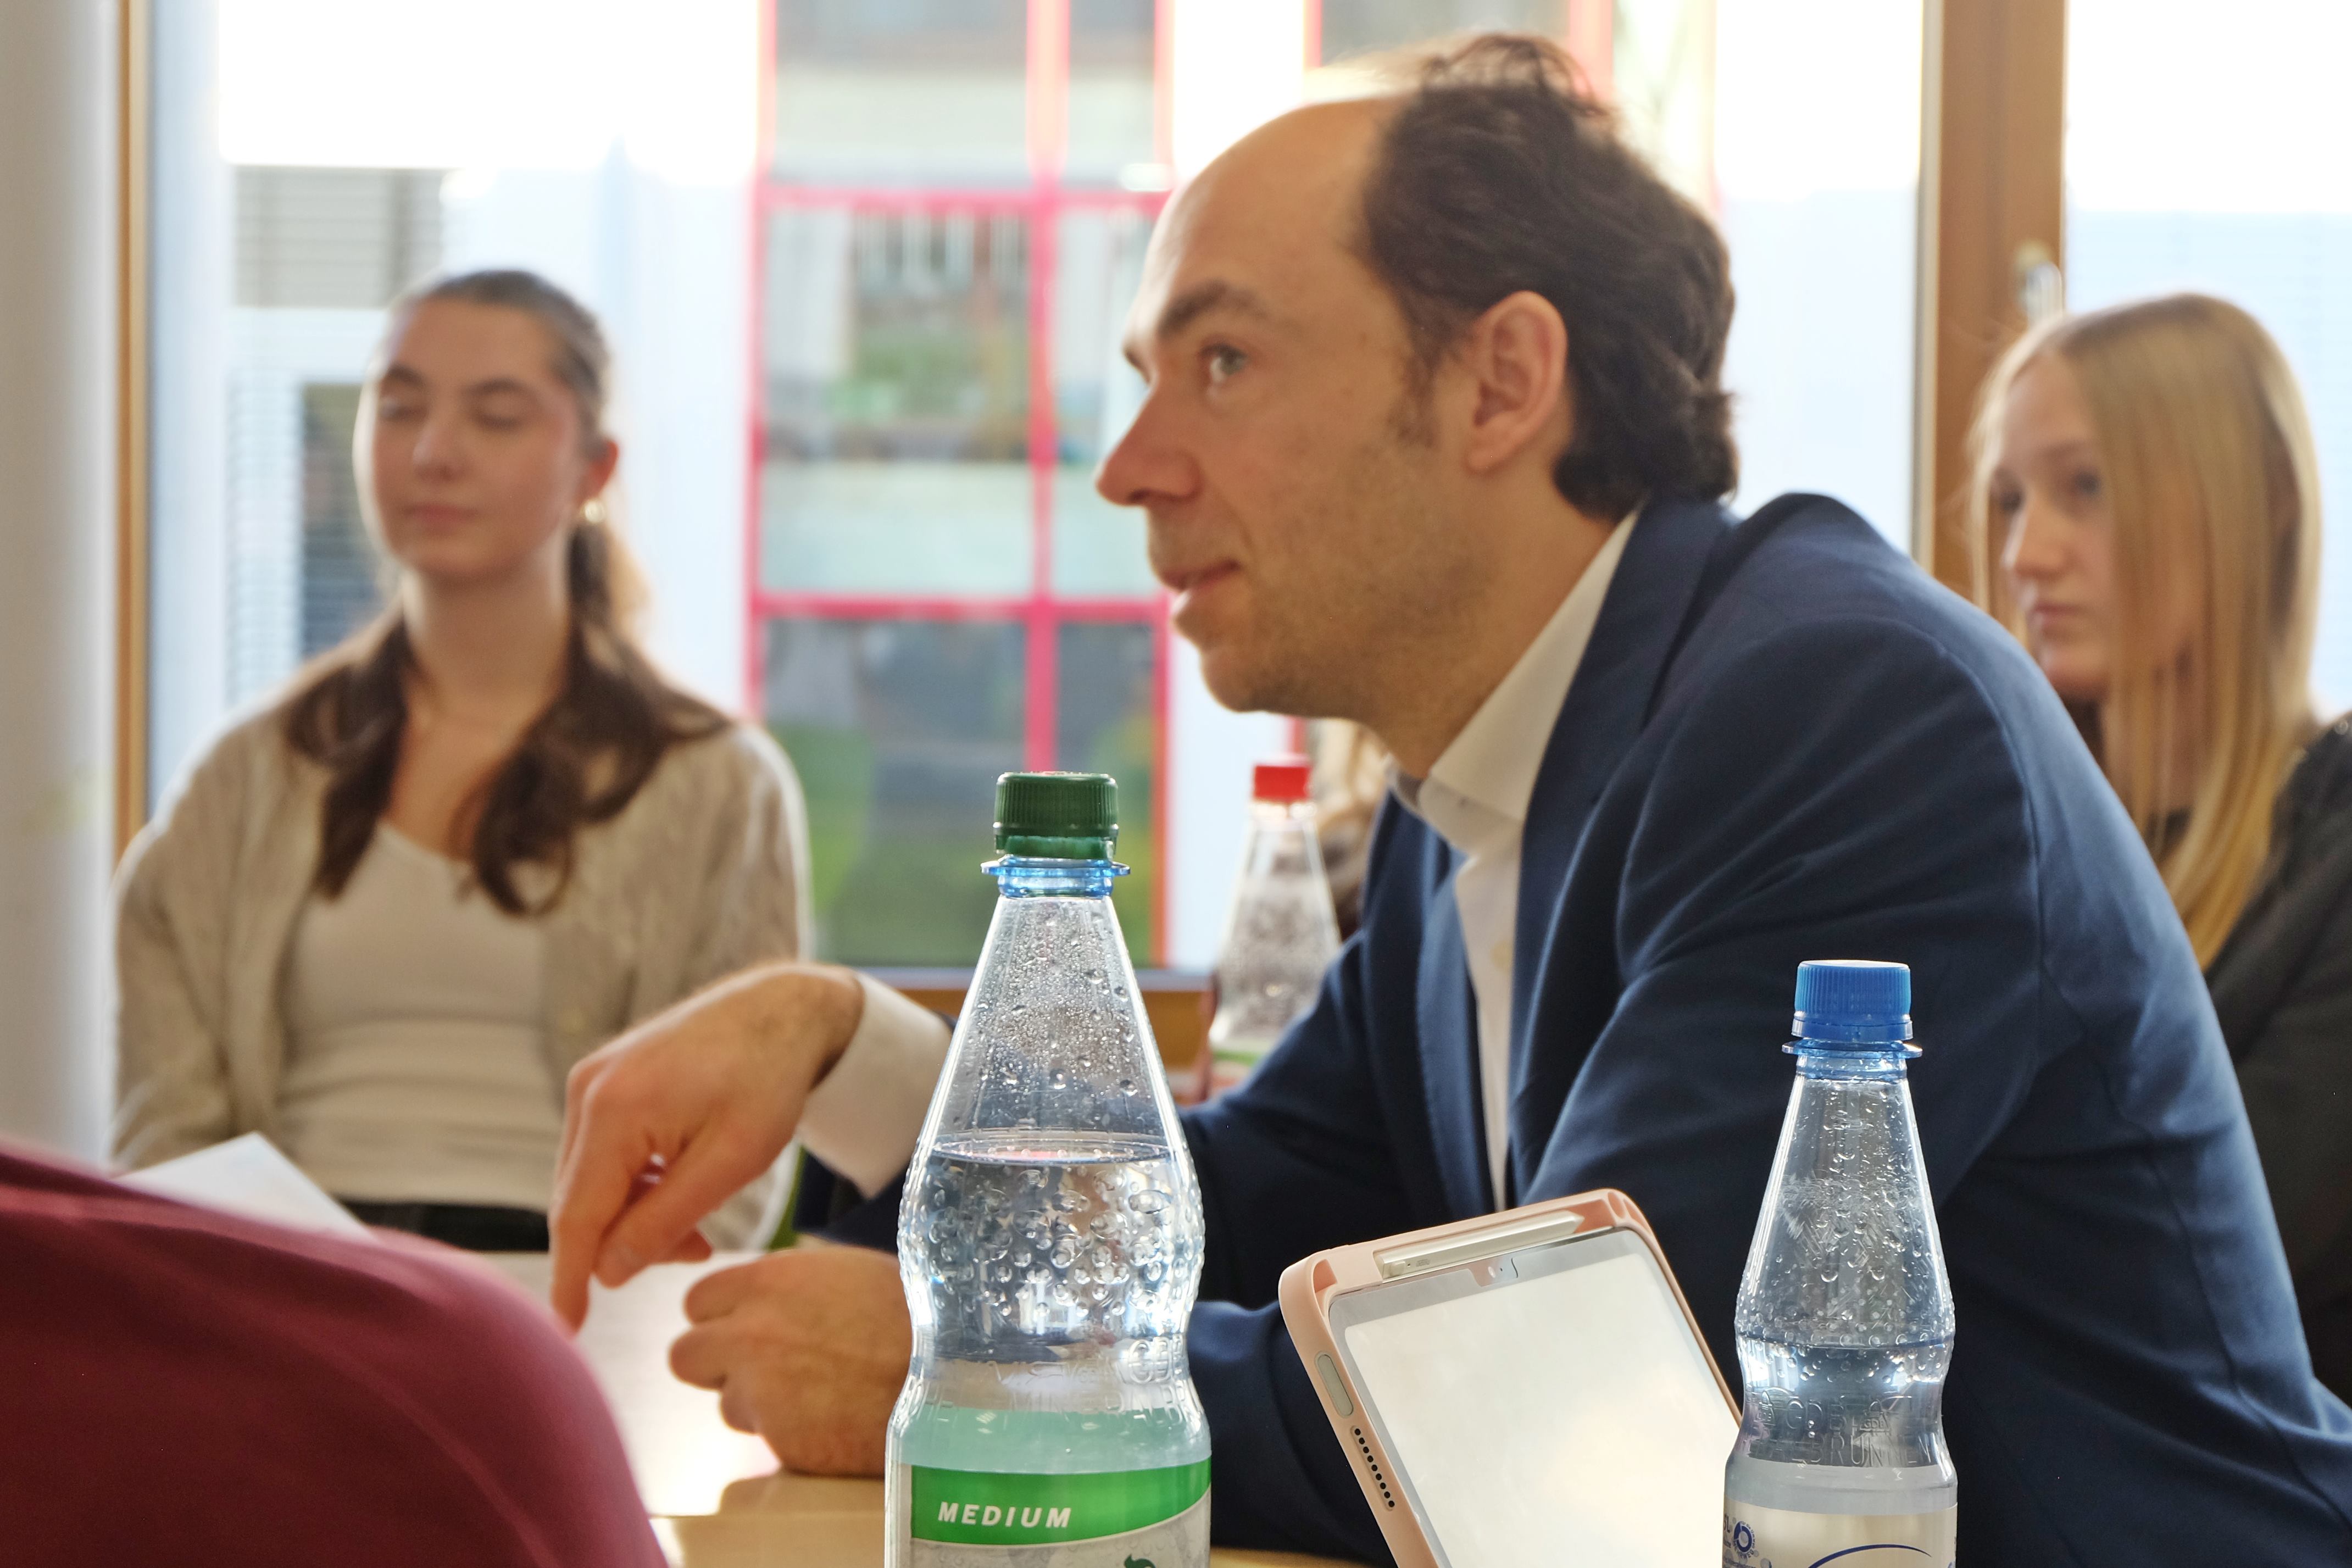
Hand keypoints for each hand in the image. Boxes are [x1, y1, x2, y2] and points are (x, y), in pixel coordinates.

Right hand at [549, 963, 866, 1327]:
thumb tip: (608, 1272)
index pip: (577, 1216)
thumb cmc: (769, 1080)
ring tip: (700, 1223)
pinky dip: (637, 1183)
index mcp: (614, 1109)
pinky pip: (604, 1153)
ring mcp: (593, 1079)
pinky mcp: (606, 1079)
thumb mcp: (731, 1161)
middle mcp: (589, 1090)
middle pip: (582, 1201)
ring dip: (636, 1214)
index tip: (564, 1330)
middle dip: (627, 1242)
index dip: (570, 1279)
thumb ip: (665, 1220)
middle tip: (697, 1249)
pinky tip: (682, 1184)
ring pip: (593, 1180)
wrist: (783, 1009)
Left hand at [670, 1246, 911, 1475]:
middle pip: (685, 1356)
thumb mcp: (845, 1273)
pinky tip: (832, 1418)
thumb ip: (791, 1285)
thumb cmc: (909, 1315)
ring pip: (726, 1403)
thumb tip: (765, 1299)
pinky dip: (791, 1433)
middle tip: (756, 1369)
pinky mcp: (778, 1438)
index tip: (741, 1327)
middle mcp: (749, 1332)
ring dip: (759, 1403)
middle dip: (716, 1365)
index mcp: (768, 1281)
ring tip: (815, 1394)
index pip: (698, 1300)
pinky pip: (766, 1438)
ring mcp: (759, 1389)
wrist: (947, 1373)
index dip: (720, 1317)